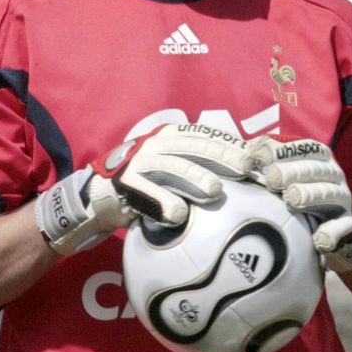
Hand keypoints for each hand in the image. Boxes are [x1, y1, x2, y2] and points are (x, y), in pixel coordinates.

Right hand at [35, 124, 251, 254]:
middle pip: (194, 148)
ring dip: (195, 179)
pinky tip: (179, 216)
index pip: (204, 135)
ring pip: (173, 168)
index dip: (228, 143)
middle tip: (244, 169)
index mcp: (170, 135)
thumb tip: (242, 166)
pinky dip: (164, 204)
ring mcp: (139, 163)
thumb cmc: (147, 178)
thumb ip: (197, 160)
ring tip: (214, 192)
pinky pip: (148, 195)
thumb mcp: (170, 161)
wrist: (99, 192)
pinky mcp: (125, 185)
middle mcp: (156, 144)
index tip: (252, 155)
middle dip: (221, 157)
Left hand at [249, 136, 351, 271]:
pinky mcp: (347, 224)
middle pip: (315, 169)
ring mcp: (341, 198)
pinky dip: (333, 233)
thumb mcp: (286, 171)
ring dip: (311, 194)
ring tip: (291, 198)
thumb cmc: (299, 189)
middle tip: (271, 178)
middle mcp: (333, 174)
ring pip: (331, 193)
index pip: (304, 147)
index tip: (259, 156)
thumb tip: (243, 155)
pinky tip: (320, 238)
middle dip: (292, 171)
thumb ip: (268, 162)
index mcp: (319, 157)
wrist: (332, 223)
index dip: (282, 150)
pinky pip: (343, 228)